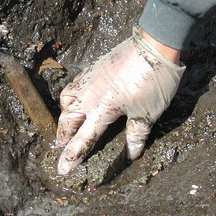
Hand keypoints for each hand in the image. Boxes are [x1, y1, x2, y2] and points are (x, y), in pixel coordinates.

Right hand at [56, 26, 184, 174]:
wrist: (154, 45)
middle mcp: (90, 95)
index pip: (82, 139)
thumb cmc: (153, 81)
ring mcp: (89, 79)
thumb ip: (136, 135)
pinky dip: (72, 96)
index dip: (72, 157)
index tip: (62, 170)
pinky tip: (81, 97)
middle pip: (68, 119)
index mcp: (102, 110)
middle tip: (63, 146)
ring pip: (67, 99)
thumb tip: (131, 154)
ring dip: (65, 114)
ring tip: (69, 122)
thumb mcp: (148, 113)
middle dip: (63, 135)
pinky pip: (74, 84)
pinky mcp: (94, 67)